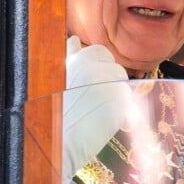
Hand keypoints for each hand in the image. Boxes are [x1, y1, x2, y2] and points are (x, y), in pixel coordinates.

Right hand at [62, 36, 129, 183]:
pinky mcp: (120, 101)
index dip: (97, 67)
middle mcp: (95, 66)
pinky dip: (121, 112)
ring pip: (122, 83)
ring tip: (95, 112)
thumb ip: (69, 57)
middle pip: (113, 67)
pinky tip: (104, 121)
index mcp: (79, 57)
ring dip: (115, 96)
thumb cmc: (54, 114)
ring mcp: (109, 83)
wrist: (59, 144)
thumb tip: (74, 40)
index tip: (89, 82)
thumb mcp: (56, 78)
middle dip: (108, 81)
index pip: (100, 52)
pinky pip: (128, 102)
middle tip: (93, 100)